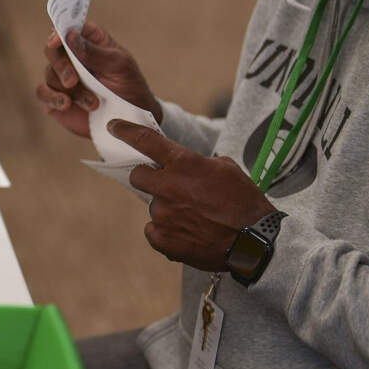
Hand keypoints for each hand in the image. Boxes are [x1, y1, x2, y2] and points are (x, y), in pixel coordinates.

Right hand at [36, 21, 161, 137]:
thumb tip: (70, 35)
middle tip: (72, 81)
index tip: (56, 41)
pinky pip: (43, 93)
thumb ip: (94, 51)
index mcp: (90, 40)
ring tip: (93, 103)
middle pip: (52, 50)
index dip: (60, 31)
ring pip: (50, 74)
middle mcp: (72, 56)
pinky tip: (66, 104)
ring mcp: (62, 76)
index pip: (70, 27)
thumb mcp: (119, 65)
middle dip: (61, 65)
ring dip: (71, 90)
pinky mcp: (55, 97)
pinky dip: (52, 98)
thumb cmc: (128, 85)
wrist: (130, 119)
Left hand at [113, 121, 273, 272]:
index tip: (114, 127)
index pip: (145, 140)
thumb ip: (198, 163)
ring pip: (154, 206)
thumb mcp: (226, 168)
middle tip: (168, 187)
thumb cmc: (244, 202)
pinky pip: (154, 230)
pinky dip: (167, 232)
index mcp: (183, 163)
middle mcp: (167, 186)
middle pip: (138, 176)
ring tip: (195, 218)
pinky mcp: (162, 239)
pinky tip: (188, 233)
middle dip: (148, 178)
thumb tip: (187, 166)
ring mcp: (162, 214)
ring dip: (168, 209)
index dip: (126, 131)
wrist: (253, 241)